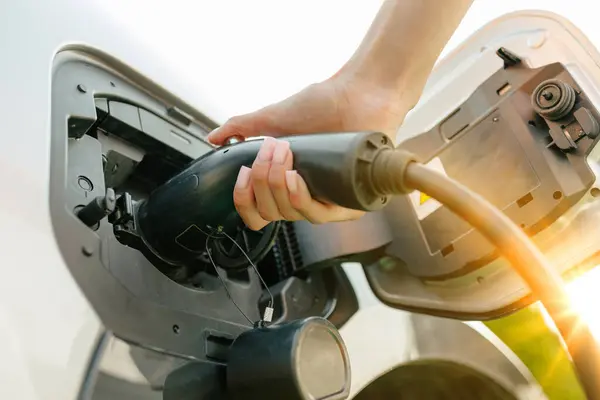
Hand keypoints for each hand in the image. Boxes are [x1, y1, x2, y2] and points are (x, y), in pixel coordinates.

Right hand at [208, 75, 408, 230]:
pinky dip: (299, 198)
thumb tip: (213, 138)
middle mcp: (307, 196)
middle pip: (270, 213)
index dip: (244, 200)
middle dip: (262, 181)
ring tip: (285, 153)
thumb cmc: (322, 105)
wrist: (357, 92)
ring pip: (290, 215)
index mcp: (287, 185)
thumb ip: (241, 128)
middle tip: (272, 149)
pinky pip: (318, 215)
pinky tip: (294, 178)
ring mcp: (328, 201)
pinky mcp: (351, 202)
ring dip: (277, 183)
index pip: (259, 213)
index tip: (243, 173)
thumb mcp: (273, 118)